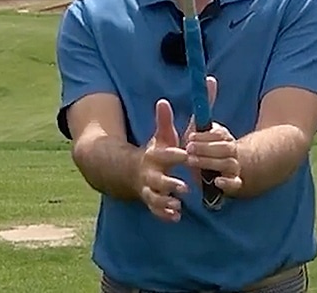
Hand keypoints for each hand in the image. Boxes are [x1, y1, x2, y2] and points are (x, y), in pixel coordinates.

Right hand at [138, 98, 189, 222]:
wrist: (130, 172)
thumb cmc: (155, 154)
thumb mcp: (160, 137)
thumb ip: (164, 120)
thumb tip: (164, 100)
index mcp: (154, 157)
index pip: (164, 155)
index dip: (174, 156)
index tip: (186, 155)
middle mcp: (149, 174)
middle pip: (158, 180)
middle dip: (169, 184)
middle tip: (184, 187)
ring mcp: (149, 189)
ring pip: (154, 198)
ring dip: (165, 202)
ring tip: (177, 204)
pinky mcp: (151, 202)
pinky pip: (155, 210)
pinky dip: (164, 214)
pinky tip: (175, 216)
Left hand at [182, 77, 242, 195]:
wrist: (211, 170)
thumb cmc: (202, 146)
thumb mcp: (199, 127)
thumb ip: (205, 105)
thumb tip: (210, 78)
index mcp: (223, 137)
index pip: (220, 134)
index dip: (205, 136)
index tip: (189, 137)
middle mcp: (230, 151)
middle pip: (226, 148)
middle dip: (206, 148)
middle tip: (188, 148)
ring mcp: (232, 168)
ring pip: (229, 164)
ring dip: (211, 163)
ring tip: (192, 162)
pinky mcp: (231, 184)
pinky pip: (235, 184)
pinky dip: (228, 184)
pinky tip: (217, 182)